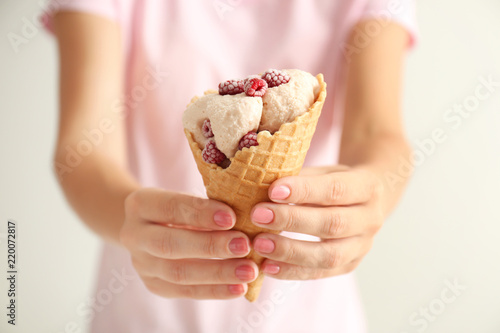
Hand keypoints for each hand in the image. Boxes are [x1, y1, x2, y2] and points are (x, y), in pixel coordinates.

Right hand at [120, 188, 257, 298]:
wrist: (150, 226)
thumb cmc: (180, 207)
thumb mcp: (187, 197)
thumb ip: (208, 205)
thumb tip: (245, 215)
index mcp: (140, 204)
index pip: (170, 207)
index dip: (201, 213)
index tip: (232, 217)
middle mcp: (134, 235)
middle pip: (170, 244)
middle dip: (210, 246)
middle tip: (244, 245)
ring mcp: (141, 264)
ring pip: (178, 273)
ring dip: (217, 273)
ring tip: (248, 271)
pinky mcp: (154, 285)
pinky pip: (185, 292)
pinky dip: (215, 290)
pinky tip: (239, 288)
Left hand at [250, 165, 384, 279]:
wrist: (364, 202)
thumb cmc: (335, 182)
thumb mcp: (324, 172)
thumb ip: (300, 178)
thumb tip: (262, 184)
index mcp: (367, 187)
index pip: (335, 190)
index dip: (304, 191)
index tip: (273, 190)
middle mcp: (370, 219)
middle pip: (333, 224)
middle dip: (292, 221)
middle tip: (258, 216)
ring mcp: (362, 246)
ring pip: (329, 255)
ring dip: (290, 251)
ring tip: (259, 245)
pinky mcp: (349, 265)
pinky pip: (320, 273)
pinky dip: (292, 271)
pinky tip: (267, 265)